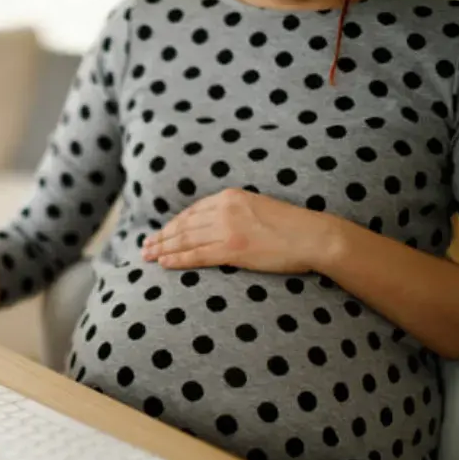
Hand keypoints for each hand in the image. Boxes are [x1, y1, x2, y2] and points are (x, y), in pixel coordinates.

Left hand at [141, 188, 336, 272]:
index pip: (193, 211)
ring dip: (163, 248)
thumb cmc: (291, 227)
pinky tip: (164, 263)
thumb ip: (235, 212)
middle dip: (161, 236)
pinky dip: (177, 259)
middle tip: (144, 245)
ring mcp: (227, 229)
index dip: (173, 223)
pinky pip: (197, 255)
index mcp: (231, 196)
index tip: (161, 232)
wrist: (314, 236)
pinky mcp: (232, 249)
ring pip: (185, 239)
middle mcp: (225, 209)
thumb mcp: (258, 208)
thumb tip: (217, 225)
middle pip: (184, 224)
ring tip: (147, 256)